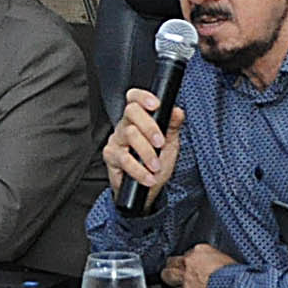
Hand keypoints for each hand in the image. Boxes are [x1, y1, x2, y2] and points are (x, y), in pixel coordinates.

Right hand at [102, 87, 183, 204]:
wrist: (146, 190)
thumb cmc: (157, 164)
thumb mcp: (170, 145)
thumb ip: (173, 127)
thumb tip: (177, 111)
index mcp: (139, 119)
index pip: (135, 99)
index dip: (143, 97)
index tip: (155, 105)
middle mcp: (125, 126)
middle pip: (131, 112)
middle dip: (149, 127)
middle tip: (160, 143)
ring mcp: (116, 140)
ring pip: (129, 134)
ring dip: (146, 152)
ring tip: (156, 166)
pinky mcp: (110, 157)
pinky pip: (124, 159)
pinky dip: (139, 170)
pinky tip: (149, 177)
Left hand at [159, 242, 233, 287]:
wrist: (234, 285)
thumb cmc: (234, 273)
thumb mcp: (224, 258)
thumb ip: (212, 258)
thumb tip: (210, 264)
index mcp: (200, 250)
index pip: (187, 252)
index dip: (188, 260)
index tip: (191, 265)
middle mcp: (189, 261)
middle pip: (172, 261)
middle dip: (174, 266)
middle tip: (176, 271)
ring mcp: (185, 277)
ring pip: (167, 275)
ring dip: (170, 278)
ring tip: (172, 281)